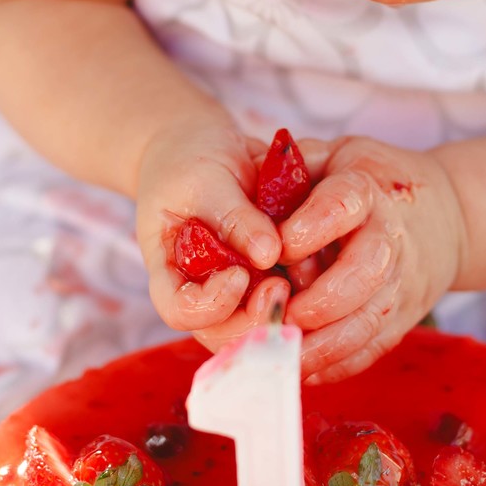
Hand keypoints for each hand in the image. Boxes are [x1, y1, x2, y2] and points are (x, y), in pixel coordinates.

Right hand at [135, 120, 290, 346]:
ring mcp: (236, 292)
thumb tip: (270, 253)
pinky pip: (288, 303)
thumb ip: (234, 217)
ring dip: (285, 311)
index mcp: (170, 274)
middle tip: (281, 287)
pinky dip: (304, 293)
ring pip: (260, 327)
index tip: (238, 274)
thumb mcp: (205, 180)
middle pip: (225, 334)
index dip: (212, 304)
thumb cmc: (190, 162)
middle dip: (256, 318)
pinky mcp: (267, 281)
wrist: (205, 150)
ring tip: (300, 275)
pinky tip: (315, 267)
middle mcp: (202, 292)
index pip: (182, 312)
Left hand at [279, 136, 467, 382]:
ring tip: (283, 355)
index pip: (344, 206)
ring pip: (369, 321)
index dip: (313, 226)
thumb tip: (250, 184)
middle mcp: (390, 240)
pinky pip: (373, 348)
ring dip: (326, 345)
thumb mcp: (336, 156)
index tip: (281, 247)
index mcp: (368, 192)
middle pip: (365, 274)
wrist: (445, 217)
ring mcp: (400, 285)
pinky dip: (339, 365)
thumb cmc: (371, 182)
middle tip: (282, 314)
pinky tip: (303, 370)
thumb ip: (294, 167)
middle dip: (323, 300)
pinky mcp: (402, 319)